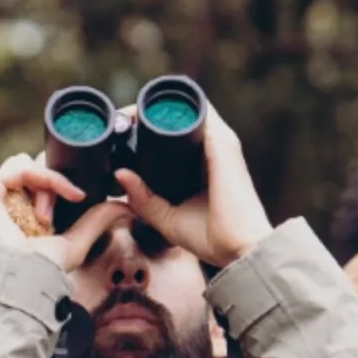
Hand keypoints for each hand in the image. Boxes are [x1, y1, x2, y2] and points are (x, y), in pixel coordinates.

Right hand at [0, 152, 132, 271]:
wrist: (19, 277)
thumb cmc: (40, 271)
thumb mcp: (75, 242)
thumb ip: (96, 221)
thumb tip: (123, 207)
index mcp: (14, 214)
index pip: (37, 181)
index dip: (58, 184)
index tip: (77, 198)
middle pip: (32, 169)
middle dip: (52, 186)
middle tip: (53, 217)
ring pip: (27, 166)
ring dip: (47, 186)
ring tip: (45, 217)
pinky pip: (20, 167)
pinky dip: (45, 178)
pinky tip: (54, 199)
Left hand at [112, 103, 274, 268]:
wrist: (240, 249)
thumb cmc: (213, 239)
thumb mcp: (167, 219)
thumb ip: (144, 200)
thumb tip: (120, 174)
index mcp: (203, 165)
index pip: (175, 137)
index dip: (147, 131)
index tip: (119, 135)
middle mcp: (214, 149)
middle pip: (179, 119)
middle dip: (147, 116)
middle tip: (116, 124)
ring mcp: (220, 142)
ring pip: (186, 110)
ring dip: (155, 108)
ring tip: (124, 117)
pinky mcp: (222, 142)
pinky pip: (197, 111)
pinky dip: (172, 108)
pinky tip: (146, 112)